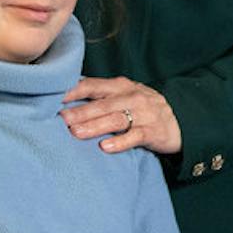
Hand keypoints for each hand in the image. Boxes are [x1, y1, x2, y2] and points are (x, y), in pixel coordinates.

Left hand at [63, 77, 180, 154]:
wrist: (180, 121)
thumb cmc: (143, 109)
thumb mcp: (125, 96)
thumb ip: (101, 97)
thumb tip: (65, 99)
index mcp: (121, 86)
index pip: (93, 85)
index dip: (73, 91)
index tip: (52, 97)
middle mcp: (132, 96)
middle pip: (102, 104)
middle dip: (80, 111)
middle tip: (60, 120)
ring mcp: (144, 113)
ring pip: (116, 119)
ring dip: (95, 125)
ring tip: (76, 133)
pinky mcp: (153, 131)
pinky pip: (135, 136)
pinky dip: (120, 142)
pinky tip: (105, 147)